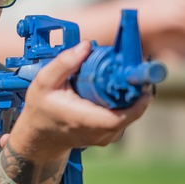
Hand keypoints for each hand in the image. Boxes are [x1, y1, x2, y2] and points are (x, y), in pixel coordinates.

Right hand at [7, 41, 151, 164]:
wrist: (40, 135)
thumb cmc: (41, 108)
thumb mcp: (44, 81)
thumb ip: (64, 62)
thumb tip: (87, 45)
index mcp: (82, 119)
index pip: (118, 118)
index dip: (137, 104)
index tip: (144, 86)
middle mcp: (97, 133)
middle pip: (130, 114)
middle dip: (135, 92)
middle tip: (132, 72)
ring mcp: (104, 137)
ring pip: (129, 116)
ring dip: (131, 98)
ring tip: (123, 80)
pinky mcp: (108, 137)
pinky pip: (124, 119)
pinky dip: (126, 105)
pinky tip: (116, 92)